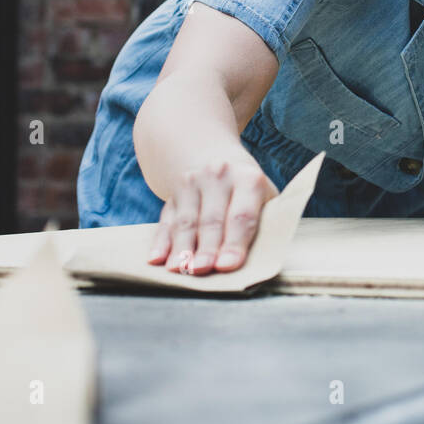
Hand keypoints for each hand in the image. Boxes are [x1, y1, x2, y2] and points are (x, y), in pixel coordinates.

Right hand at [146, 157, 279, 273]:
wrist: (212, 152)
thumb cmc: (246, 186)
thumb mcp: (264, 194)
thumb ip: (267, 220)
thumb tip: (265, 257)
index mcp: (248, 179)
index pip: (242, 215)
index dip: (235, 242)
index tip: (228, 265)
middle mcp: (218, 176)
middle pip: (211, 220)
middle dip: (206, 248)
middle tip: (202, 271)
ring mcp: (192, 182)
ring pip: (186, 221)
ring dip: (182, 247)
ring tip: (179, 269)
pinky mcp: (173, 192)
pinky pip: (166, 219)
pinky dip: (160, 240)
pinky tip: (156, 258)